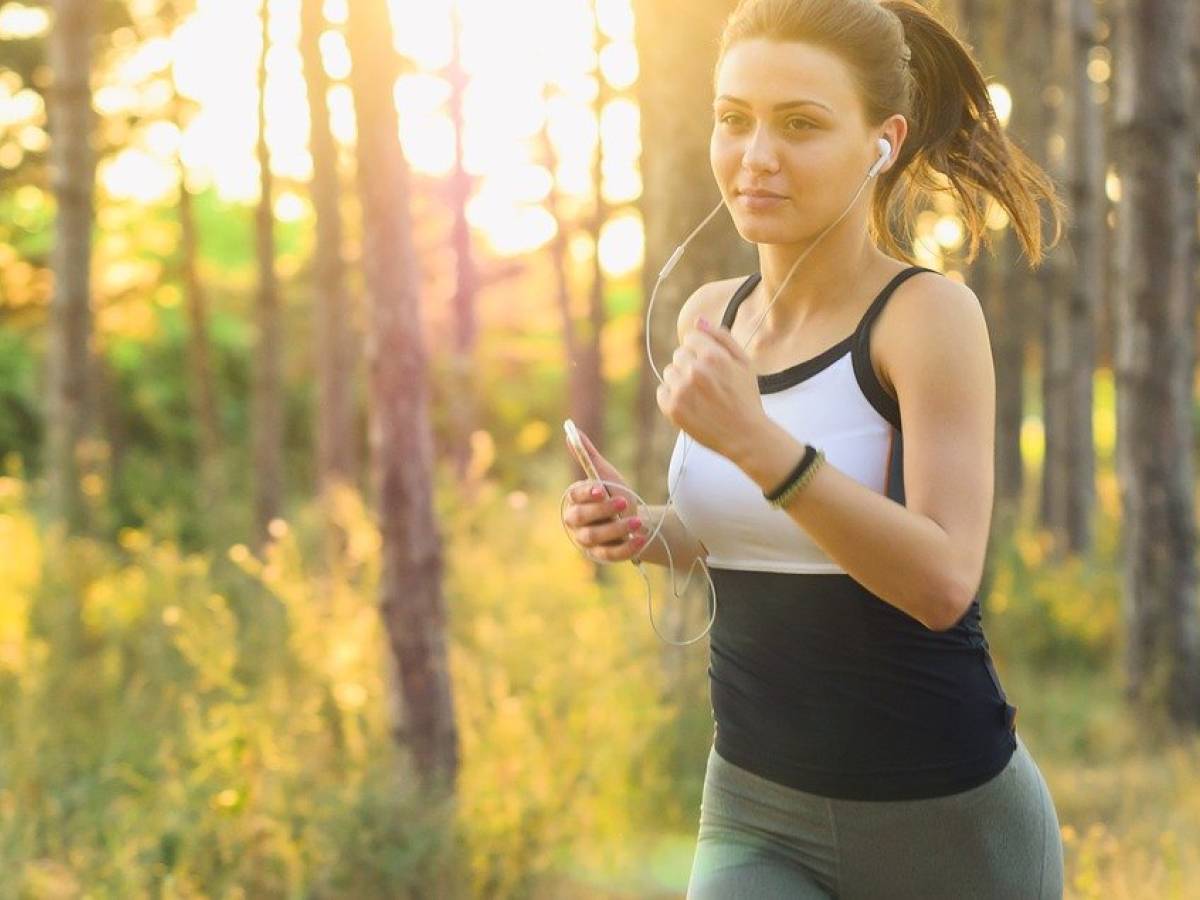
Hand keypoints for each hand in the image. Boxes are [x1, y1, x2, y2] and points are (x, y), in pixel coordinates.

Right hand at [562, 428, 649, 562]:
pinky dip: (626, 547)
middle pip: (581, 518)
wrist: (634, 520)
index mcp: (574, 500)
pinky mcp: (601, 556)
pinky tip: (640, 538)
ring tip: (637, 522)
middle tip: (624, 502)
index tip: (601, 488)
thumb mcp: (605, 475)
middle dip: (602, 510)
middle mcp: (576, 522)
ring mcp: (587, 541)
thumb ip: (588, 456)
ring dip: (616, 529)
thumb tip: (571, 430)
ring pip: (595, 537)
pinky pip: (610, 554)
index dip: (587, 493)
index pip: (575, 496)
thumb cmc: (615, 494)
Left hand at [656, 317, 768, 461]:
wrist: (745, 435)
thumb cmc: (746, 397)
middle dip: (691, 365)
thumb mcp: (744, 362)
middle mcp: (695, 370)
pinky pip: (662, 391)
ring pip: (669, 372)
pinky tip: (691, 405)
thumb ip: (722, 337)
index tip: (711, 365)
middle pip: (679, 354)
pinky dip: (673, 397)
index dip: (701, 350)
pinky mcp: (672, 408)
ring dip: (681, 380)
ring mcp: (681, 390)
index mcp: (713, 356)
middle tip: (709, 384)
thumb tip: (698, 320)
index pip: (691, 338)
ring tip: (701, 395)